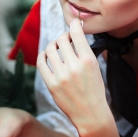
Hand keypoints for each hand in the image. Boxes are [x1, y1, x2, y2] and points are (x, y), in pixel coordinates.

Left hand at [36, 19, 118, 136]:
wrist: (90, 113)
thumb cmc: (94, 89)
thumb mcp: (96, 67)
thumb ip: (84, 51)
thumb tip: (74, 32)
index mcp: (88, 61)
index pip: (77, 34)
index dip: (74, 25)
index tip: (74, 23)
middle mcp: (74, 67)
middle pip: (61, 40)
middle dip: (63, 36)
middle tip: (65, 39)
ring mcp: (61, 76)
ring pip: (50, 49)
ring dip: (52, 44)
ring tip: (56, 47)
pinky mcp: (51, 84)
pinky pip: (41, 62)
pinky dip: (42, 55)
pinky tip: (46, 55)